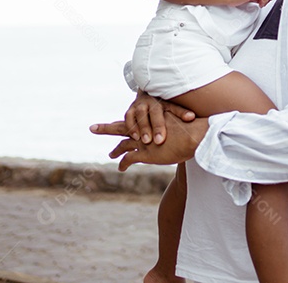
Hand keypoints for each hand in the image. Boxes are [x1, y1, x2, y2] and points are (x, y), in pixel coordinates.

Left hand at [91, 112, 207, 170]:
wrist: (194, 136)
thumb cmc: (194, 129)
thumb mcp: (183, 123)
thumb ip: (179, 124)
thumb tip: (187, 124)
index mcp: (152, 120)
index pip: (136, 119)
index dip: (128, 120)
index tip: (120, 121)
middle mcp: (145, 128)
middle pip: (121, 126)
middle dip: (106, 128)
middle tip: (93, 128)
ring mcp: (143, 141)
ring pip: (122, 144)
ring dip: (115, 150)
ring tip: (109, 154)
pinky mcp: (145, 154)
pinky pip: (128, 159)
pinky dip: (123, 163)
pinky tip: (120, 168)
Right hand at [124, 90, 195, 143]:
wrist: (153, 94)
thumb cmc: (166, 106)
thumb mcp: (174, 108)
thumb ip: (181, 113)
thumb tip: (192, 117)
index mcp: (160, 101)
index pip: (159, 113)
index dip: (159, 126)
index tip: (160, 140)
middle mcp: (148, 102)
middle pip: (145, 113)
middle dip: (147, 128)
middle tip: (149, 141)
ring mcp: (138, 105)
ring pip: (134, 115)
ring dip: (136, 127)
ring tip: (140, 140)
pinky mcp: (130, 110)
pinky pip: (127, 117)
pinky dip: (130, 126)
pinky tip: (134, 137)